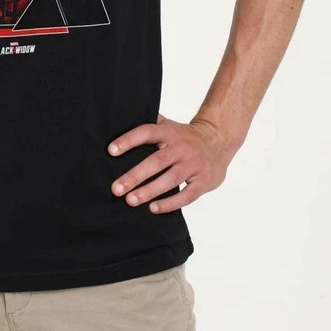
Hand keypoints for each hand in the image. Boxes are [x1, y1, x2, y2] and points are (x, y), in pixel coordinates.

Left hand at [107, 114, 235, 212]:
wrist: (219, 141)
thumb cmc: (185, 136)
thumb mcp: (170, 125)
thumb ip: (150, 124)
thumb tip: (120, 121)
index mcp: (170, 132)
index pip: (147, 132)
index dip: (129, 140)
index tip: (110, 151)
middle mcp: (182, 147)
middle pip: (156, 161)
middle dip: (135, 176)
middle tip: (116, 188)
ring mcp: (194, 164)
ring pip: (170, 179)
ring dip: (149, 191)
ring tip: (130, 200)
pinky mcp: (204, 181)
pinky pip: (186, 195)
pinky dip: (170, 203)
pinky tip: (153, 208)